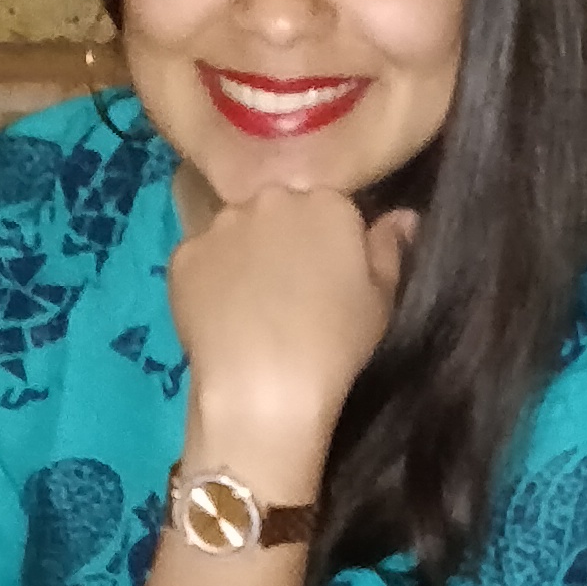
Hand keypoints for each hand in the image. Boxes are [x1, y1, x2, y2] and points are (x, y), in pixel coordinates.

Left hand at [166, 181, 416, 468]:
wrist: (264, 387)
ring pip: (236, 230)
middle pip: (278, 208)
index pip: (329, 205)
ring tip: (250, 304)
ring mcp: (221, 225)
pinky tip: (220, 314)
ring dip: (243, 253)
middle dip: (282, 237)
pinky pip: (200, 258)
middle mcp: (270, 198)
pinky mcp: (183, 255)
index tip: (326, 274)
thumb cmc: (335, 344)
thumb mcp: (381, 298)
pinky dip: (208, 278)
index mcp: (326, 202)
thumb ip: (388, 248)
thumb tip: (402, 216)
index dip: (328, 240)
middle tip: (287, 288)